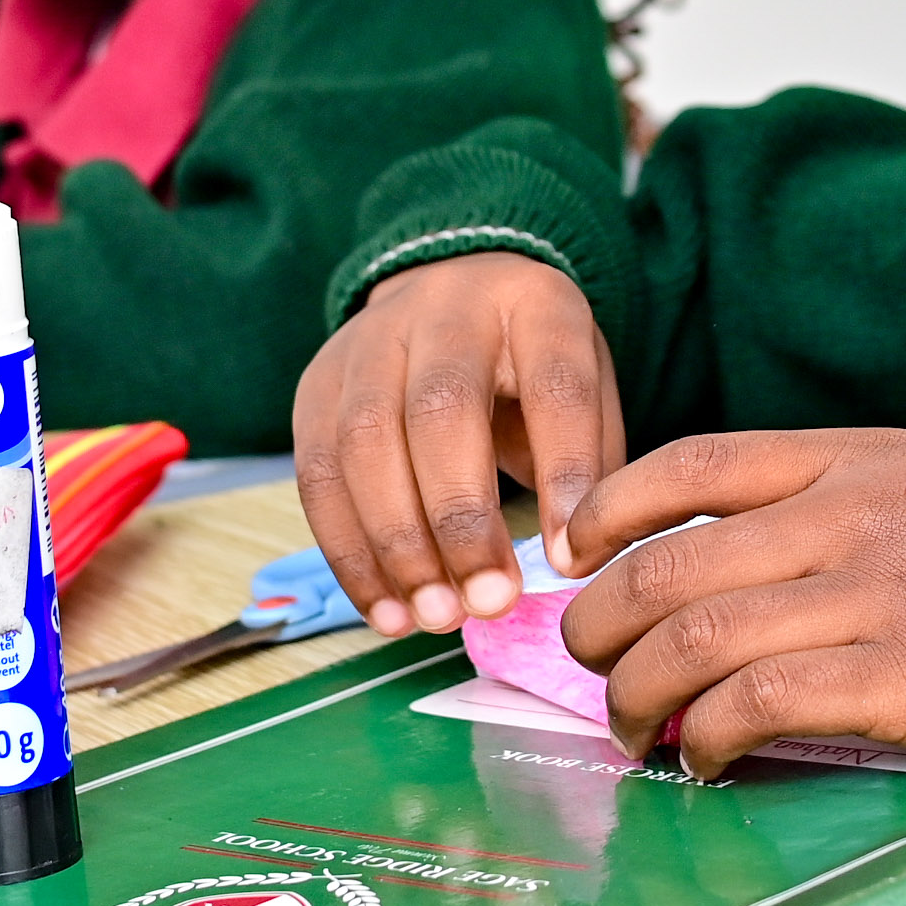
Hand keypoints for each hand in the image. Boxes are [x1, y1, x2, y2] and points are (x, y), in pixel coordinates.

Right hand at [293, 252, 622, 636]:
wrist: (448, 290)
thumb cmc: (529, 363)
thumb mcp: (586, 385)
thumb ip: (588, 461)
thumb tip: (576, 561)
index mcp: (535, 303)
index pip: (554, 387)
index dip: (563, 474)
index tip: (570, 559)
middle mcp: (445, 307)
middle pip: (441, 410)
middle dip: (461, 520)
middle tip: (488, 602)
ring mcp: (369, 341)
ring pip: (365, 442)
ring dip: (397, 545)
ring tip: (434, 615)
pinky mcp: (317, 386)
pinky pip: (318, 474)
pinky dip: (349, 554)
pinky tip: (386, 610)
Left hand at [553, 432, 905, 777]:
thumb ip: (854, 506)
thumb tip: (768, 570)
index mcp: (854, 456)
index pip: (684, 465)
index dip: (606, 514)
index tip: (574, 558)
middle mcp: (844, 514)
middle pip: (660, 565)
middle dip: (595, 628)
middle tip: (590, 671)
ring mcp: (872, 594)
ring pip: (688, 640)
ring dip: (635, 698)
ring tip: (636, 733)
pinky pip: (756, 707)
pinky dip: (708, 741)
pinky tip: (711, 761)